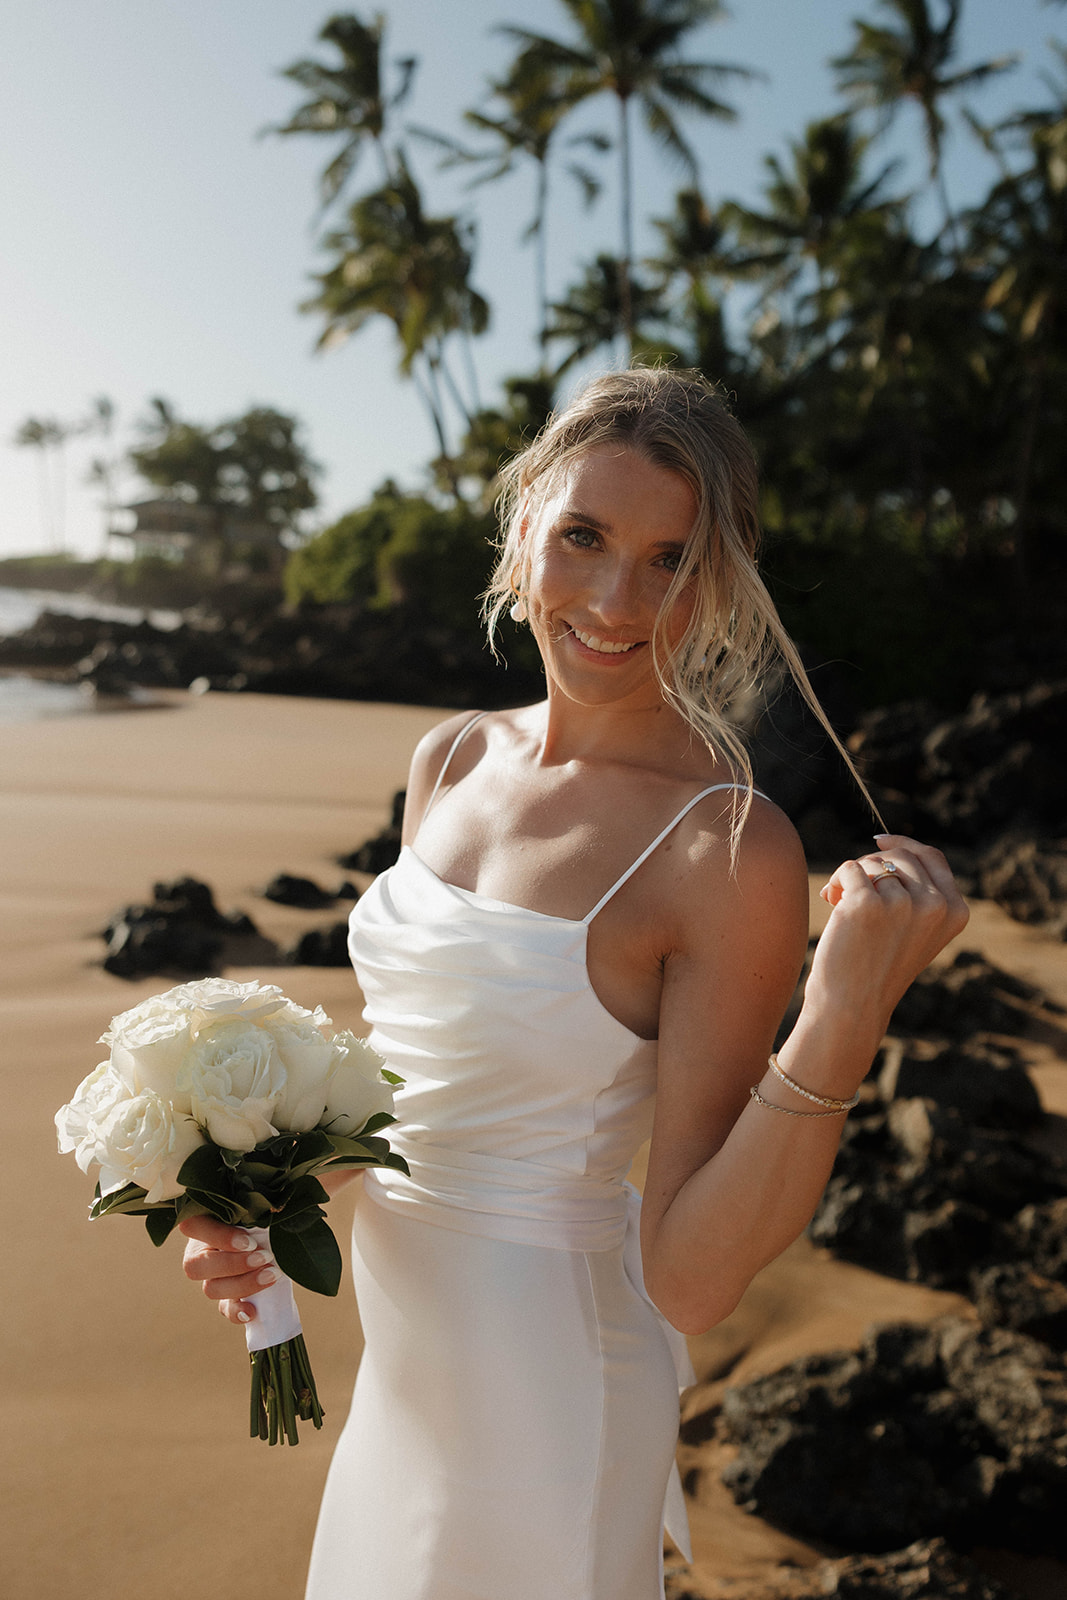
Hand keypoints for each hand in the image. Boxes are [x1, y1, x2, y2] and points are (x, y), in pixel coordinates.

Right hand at [180, 1215, 278, 1327]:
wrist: (278, 1238)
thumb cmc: (263, 1212)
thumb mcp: (255, 1204)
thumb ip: (256, 1204)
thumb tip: (275, 1203)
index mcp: (203, 1221)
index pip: (192, 1227)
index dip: (218, 1237)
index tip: (249, 1241)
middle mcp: (201, 1250)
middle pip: (196, 1266)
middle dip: (232, 1265)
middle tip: (264, 1257)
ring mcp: (211, 1276)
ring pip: (210, 1289)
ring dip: (242, 1285)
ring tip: (272, 1275)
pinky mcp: (226, 1296)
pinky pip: (224, 1308)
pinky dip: (237, 1312)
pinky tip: (252, 1311)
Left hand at [809, 833, 969, 1048]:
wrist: (851, 1006)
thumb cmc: (877, 967)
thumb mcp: (913, 930)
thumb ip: (916, 893)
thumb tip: (885, 845)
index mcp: (954, 911)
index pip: (932, 857)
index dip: (904, 844)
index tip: (879, 841)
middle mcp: (934, 905)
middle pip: (900, 855)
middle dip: (871, 866)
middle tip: (850, 890)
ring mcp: (903, 903)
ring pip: (871, 863)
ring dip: (851, 878)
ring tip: (840, 906)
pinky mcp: (867, 904)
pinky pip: (848, 870)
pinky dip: (835, 883)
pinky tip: (831, 904)